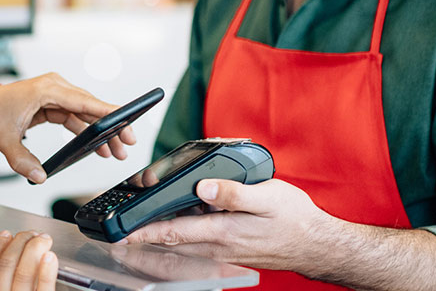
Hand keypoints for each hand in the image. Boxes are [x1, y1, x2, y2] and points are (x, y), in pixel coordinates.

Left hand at [0, 73, 135, 182]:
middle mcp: (54, 87)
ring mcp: (56, 94)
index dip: (105, 111)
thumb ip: (22, 160)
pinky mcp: (55, 103)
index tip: (124, 118)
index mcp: (45, 89)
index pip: (81, 100)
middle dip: (110, 126)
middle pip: (89, 106)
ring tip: (116, 151)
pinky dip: (88, 132)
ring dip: (101, 131)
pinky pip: (77, 117)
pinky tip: (99, 147)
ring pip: (86, 113)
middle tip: (128, 142)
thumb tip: (38, 176)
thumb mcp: (4, 138)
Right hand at [0, 230, 57, 290]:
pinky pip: (44, 288)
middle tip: (30, 234)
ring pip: (23, 273)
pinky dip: (47, 270)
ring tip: (43, 240)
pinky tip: (50, 257)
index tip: (5, 235)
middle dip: (19, 242)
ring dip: (34, 249)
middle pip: (5, 265)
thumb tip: (7, 254)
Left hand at [122, 178, 335, 270]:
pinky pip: (197, 240)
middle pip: (170, 238)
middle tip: (120, 223)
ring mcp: (222, 248)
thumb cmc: (295, 220)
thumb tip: (201, 188)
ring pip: (182, 240)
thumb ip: (232, 193)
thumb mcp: (266, 198)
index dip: (142, 232)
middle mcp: (216, 244)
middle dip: (143, 231)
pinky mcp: (228, 246)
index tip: (119, 233)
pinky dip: (181, 230)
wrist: (316, 245)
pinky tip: (180, 217)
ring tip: (141, 218)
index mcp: (221, 231)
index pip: (171, 232)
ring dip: (160, 230)